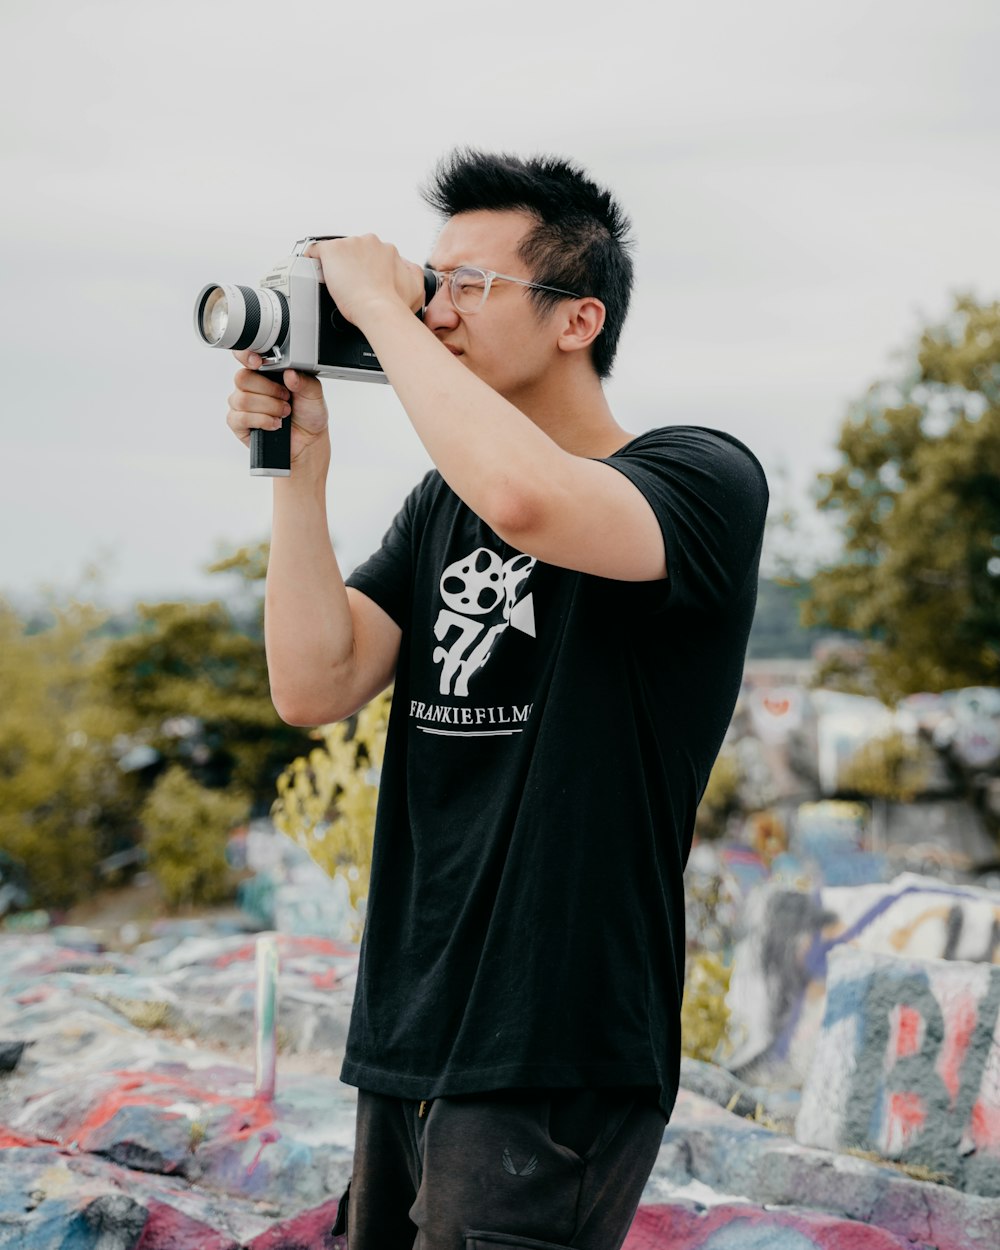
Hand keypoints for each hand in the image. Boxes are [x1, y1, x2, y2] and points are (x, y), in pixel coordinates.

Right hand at [226, 350, 329, 471]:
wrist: (308, 441)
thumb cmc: (308, 414)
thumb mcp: (314, 393)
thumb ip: (305, 380)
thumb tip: (290, 374)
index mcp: (265, 372)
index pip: (244, 357)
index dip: (246, 356)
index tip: (258, 363)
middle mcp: (251, 386)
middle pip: (242, 378)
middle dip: (268, 390)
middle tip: (285, 398)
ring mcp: (242, 405)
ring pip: (243, 399)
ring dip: (269, 407)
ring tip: (284, 413)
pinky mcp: (238, 423)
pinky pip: (241, 418)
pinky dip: (262, 421)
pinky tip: (274, 424)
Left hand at [302, 235, 424, 327]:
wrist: (378, 309)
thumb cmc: (394, 304)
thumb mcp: (416, 287)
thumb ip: (412, 272)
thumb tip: (406, 267)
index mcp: (387, 250)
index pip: (371, 253)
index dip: (366, 268)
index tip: (364, 279)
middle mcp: (370, 242)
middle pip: (355, 249)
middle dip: (352, 264)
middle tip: (351, 283)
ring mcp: (350, 244)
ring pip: (338, 251)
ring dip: (337, 264)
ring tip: (336, 283)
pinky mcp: (332, 250)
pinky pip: (315, 249)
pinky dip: (313, 258)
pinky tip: (314, 269)